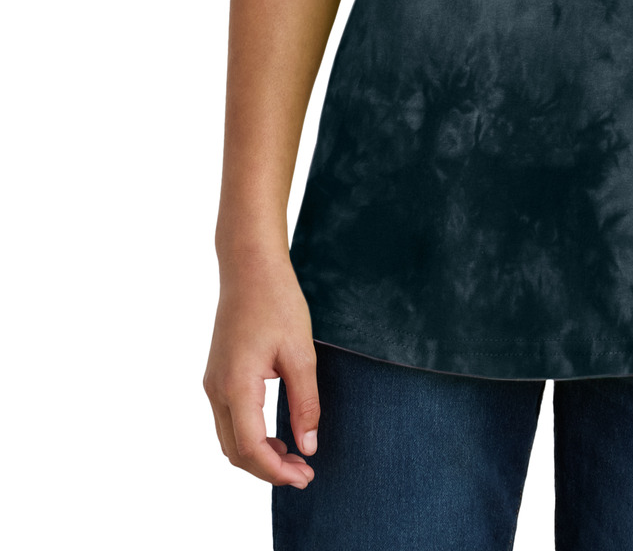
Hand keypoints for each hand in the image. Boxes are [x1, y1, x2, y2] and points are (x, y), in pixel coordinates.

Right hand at [203, 253, 320, 487]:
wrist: (250, 267)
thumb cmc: (277, 302)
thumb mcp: (300, 352)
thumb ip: (305, 403)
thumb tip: (309, 446)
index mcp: (236, 385)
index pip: (251, 449)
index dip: (277, 470)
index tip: (306, 475)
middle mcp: (216, 389)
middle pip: (236, 451)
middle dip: (268, 470)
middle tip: (304, 473)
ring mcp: (212, 383)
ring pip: (229, 439)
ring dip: (258, 456)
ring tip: (294, 458)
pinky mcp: (217, 376)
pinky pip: (228, 420)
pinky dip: (250, 437)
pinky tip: (276, 435)